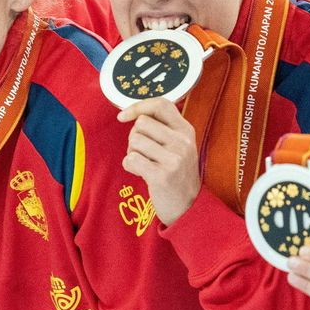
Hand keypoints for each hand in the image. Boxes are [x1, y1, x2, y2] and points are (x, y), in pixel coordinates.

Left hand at [119, 99, 200, 226]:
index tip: (122, 117)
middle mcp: (183, 142)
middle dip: (134, 137)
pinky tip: (142, 173)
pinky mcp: (162, 175)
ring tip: (145, 163)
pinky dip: (129, 166)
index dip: (138, 106)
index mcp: (186, 130)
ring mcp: (174, 158)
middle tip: (144, 153)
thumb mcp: (177, 145)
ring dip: (132, 152)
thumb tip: (130, 113)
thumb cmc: (175, 171)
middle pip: (140, 123)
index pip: (161, 104)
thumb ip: (160, 127)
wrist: (187, 204)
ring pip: (133, 141)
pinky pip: (130, 160)